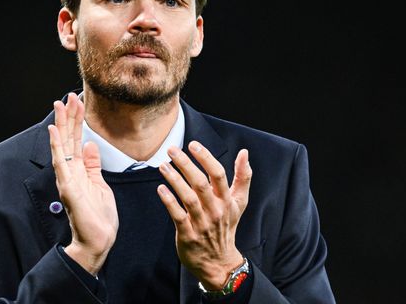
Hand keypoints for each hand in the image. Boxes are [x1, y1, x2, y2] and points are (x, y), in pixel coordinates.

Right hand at [48, 93, 117, 274]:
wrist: (98, 241)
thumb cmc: (99, 217)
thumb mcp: (100, 185)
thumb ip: (93, 165)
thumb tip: (90, 145)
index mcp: (79, 170)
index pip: (76, 140)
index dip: (77, 120)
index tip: (79, 101)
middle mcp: (70, 172)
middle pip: (68, 138)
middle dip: (69, 116)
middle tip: (70, 95)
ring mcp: (67, 179)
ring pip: (63, 146)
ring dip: (62, 124)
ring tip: (61, 104)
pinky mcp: (68, 188)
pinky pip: (61, 163)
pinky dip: (57, 146)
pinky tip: (55, 131)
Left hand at [157, 141, 251, 289]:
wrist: (219, 261)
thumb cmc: (226, 226)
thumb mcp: (239, 202)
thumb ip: (243, 177)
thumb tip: (244, 152)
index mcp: (227, 200)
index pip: (218, 174)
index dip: (206, 158)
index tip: (193, 144)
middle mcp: (215, 210)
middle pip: (201, 183)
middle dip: (186, 164)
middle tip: (171, 150)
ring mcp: (201, 223)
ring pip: (188, 198)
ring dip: (174, 180)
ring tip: (163, 166)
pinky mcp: (188, 234)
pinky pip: (177, 215)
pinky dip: (169, 201)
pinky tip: (160, 189)